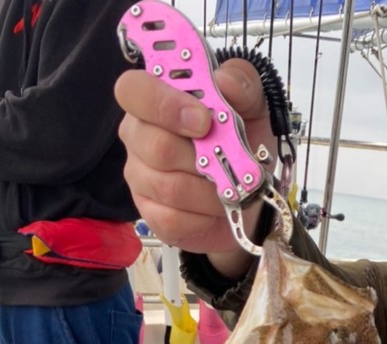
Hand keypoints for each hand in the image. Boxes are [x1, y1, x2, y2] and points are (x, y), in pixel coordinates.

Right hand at [114, 59, 275, 271]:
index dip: (164, 104)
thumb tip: (224, 82)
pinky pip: (172, 219)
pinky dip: (204, 217)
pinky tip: (215, 210)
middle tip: (228, 160)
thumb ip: (241, 82)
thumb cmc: (242, 144)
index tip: (202, 120)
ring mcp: (141, 177)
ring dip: (210, 191)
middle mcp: (140, 136)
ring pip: (168, 186)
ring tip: (229, 188)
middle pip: (155, 146)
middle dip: (202, 158)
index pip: (133, 90)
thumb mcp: (252, 105)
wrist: (250, 195)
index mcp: (155, 99)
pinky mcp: (151, 214)